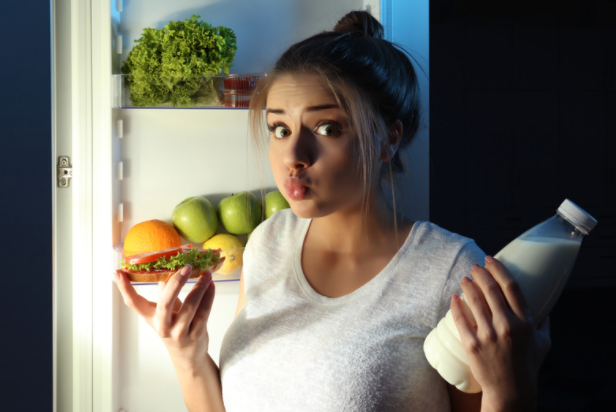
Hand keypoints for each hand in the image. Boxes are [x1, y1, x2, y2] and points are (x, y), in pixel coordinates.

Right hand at [114, 265, 215, 370]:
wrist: (187, 357)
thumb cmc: (175, 327)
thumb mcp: (165, 312)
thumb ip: (165, 292)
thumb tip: (164, 267)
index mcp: (151, 318)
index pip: (133, 303)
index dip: (124, 288)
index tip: (118, 272)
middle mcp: (163, 326)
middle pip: (165, 302)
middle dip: (176, 283)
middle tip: (186, 267)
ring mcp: (180, 332)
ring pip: (190, 306)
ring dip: (199, 287)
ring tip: (206, 274)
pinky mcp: (196, 334)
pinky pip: (204, 312)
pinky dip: (209, 296)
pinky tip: (211, 285)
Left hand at [450, 256, 550, 410]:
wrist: (511, 389)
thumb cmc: (528, 365)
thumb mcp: (544, 343)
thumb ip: (544, 324)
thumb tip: (544, 308)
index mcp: (526, 322)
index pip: (511, 287)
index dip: (499, 269)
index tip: (490, 260)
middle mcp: (507, 326)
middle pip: (490, 291)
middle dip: (481, 274)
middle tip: (475, 267)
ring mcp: (488, 335)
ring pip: (474, 302)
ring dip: (468, 286)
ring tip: (465, 279)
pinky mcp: (472, 345)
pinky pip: (461, 319)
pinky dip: (456, 306)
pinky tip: (454, 298)